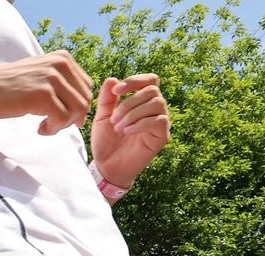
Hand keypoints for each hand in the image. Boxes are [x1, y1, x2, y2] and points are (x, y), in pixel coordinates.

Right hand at [0, 50, 93, 135]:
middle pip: (85, 99)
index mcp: (62, 58)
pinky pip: (62, 119)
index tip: (60, 116)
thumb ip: (59, 80)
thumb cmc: (4, 86)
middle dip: (72, 118)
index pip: (87, 86)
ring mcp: (52, 79)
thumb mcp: (37, 73)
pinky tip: (40, 128)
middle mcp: (60, 65)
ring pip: (77, 110)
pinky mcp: (42, 96)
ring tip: (46, 126)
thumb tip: (79, 103)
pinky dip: (53, 129)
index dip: (77, 106)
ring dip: (63, 124)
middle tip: (53, 124)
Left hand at [91, 74, 170, 189]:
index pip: (150, 80)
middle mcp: (155, 108)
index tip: (116, 91)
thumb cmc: (106, 142)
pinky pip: (159, 120)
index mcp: (142, 101)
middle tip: (113, 119)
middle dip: (130, 102)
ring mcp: (161, 121)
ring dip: (133, 113)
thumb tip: (112, 79)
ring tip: (118, 127)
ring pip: (156, 103)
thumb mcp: (102, 117)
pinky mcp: (163, 136)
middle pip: (152, 90)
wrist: (107, 167)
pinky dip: (140, 123)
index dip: (134, 81)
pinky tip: (127, 132)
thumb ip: (107, 99)